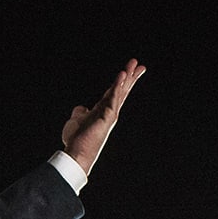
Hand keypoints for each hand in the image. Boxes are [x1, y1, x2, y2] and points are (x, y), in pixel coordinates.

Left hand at [59, 58, 144, 178]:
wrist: (77, 153)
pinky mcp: (108, 116)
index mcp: (102, 110)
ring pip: (120, 91)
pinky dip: (117, 86)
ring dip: (127, 77)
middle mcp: (109, 111)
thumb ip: (80, 112)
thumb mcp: (76, 120)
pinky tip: (122, 75)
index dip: (121, 81)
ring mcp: (110, 114)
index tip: (128, 71)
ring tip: (134, 64)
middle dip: (131, 77)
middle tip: (140, 65)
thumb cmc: (77, 139)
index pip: (113, 92)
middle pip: (122, 90)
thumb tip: (82, 108)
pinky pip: (113, 97)